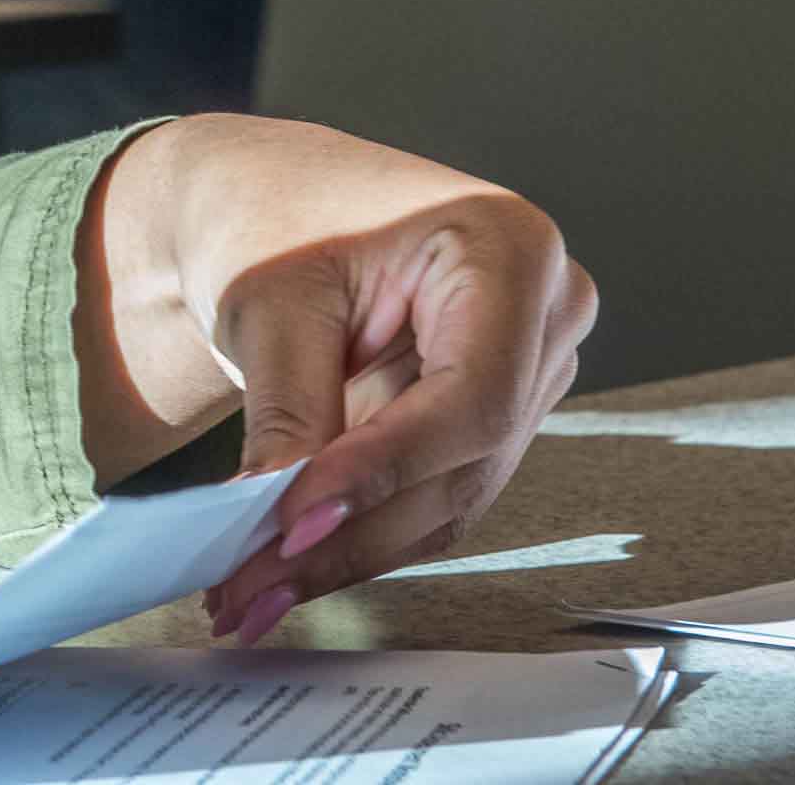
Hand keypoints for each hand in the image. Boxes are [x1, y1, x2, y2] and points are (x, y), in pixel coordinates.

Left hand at [69, 118, 593, 643]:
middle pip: (465, 461)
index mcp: (507, 245)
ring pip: (450, 496)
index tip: (296, 523)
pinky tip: (283, 569)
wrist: (260, 201)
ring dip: (347, 552)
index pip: (471, 394)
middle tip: (250, 586)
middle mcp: (544, 310)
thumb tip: (291, 525)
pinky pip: (434, 495)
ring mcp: (529, 367)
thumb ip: (292, 412)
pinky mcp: (493, 415)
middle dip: (349, 533)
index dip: (386, 470)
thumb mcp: (269, 300)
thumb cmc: (269, 212)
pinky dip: (358, 534)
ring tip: (250, 593)